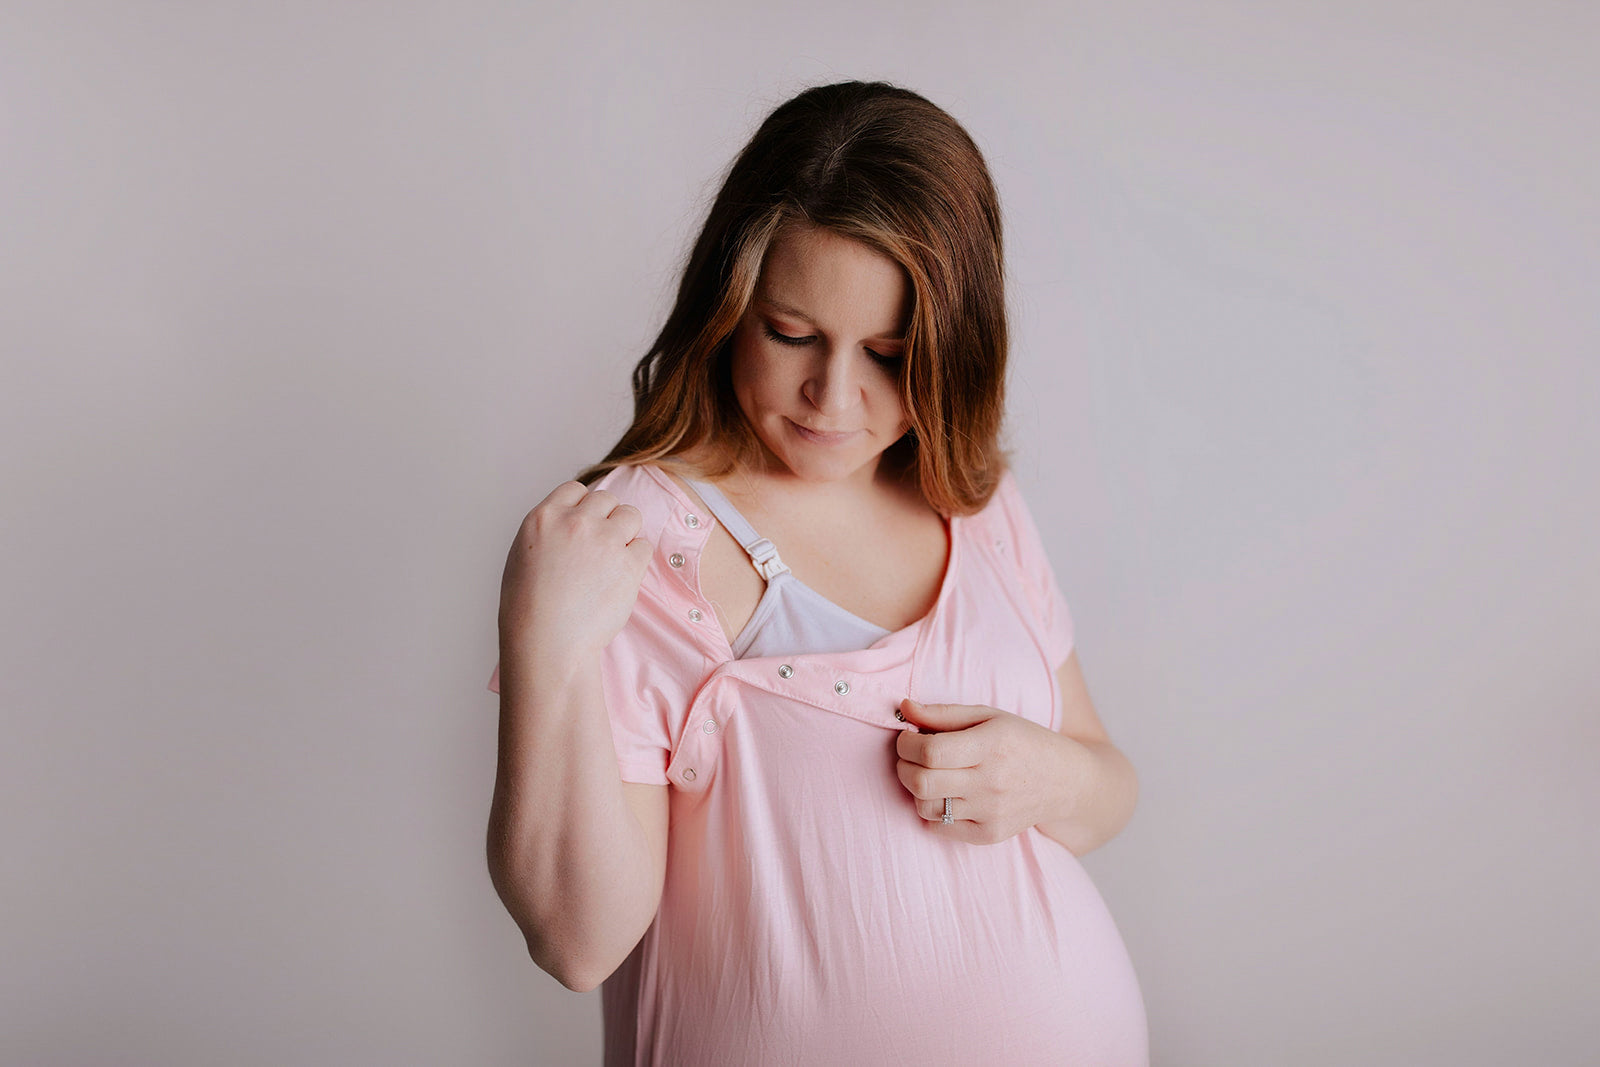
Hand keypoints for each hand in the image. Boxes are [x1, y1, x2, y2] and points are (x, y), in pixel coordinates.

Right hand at [498, 481, 653, 664]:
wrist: (545, 642)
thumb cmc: (528, 611)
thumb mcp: (522, 557)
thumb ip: (547, 533)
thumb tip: (567, 525)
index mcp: (543, 518)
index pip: (575, 490)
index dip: (582, 508)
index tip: (583, 528)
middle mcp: (575, 522)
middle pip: (606, 499)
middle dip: (606, 519)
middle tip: (601, 548)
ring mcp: (604, 540)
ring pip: (630, 515)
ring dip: (626, 533)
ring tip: (613, 561)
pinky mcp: (628, 563)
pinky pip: (644, 546)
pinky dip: (636, 559)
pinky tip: (620, 579)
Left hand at [894, 698, 1077, 845]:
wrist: (1065, 782)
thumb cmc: (1022, 741)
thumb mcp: (989, 716)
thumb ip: (943, 713)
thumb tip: (904, 707)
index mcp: (991, 746)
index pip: (930, 752)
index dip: (906, 744)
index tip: (907, 737)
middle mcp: (991, 782)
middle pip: (921, 782)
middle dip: (903, 766)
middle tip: (910, 756)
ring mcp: (991, 813)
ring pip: (925, 806)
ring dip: (916, 789)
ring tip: (929, 774)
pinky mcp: (989, 835)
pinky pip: (939, 827)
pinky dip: (932, 811)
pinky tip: (945, 794)